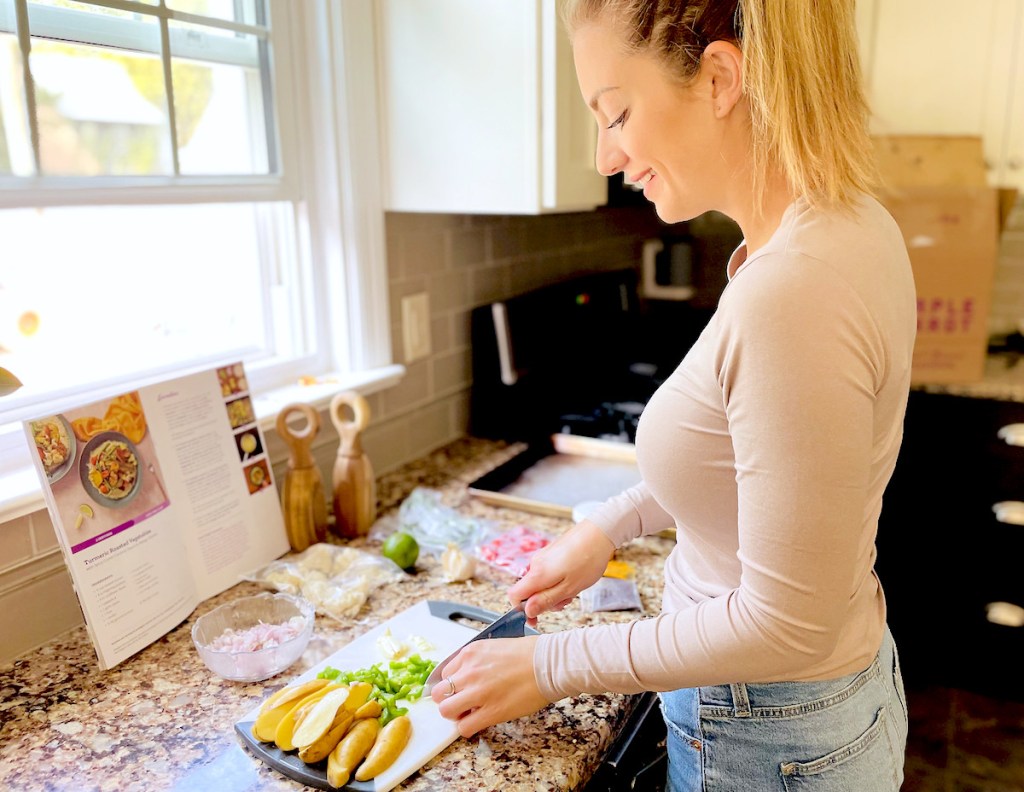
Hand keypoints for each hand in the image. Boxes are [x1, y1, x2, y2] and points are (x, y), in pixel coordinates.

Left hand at [430, 635, 547, 736]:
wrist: (548, 663)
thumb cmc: (529, 654)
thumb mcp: (495, 647)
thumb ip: (477, 661)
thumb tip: (469, 675)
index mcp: (471, 653)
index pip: (445, 673)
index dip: (452, 684)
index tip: (460, 689)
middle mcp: (469, 672)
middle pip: (439, 693)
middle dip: (448, 699)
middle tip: (461, 703)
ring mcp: (478, 692)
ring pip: (446, 711)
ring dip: (455, 714)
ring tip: (468, 714)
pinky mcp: (490, 712)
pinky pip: (464, 727)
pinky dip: (467, 728)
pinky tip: (478, 722)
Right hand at [508, 519, 613, 622]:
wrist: (600, 532)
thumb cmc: (588, 559)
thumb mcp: (569, 588)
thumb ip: (546, 600)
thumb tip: (527, 611)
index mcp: (537, 573)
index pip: (514, 595)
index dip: (522, 610)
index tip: (536, 618)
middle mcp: (536, 564)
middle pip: (529, 591)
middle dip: (544, 601)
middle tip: (566, 601)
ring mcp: (543, 557)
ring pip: (540, 583)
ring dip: (554, 591)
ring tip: (574, 588)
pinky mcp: (552, 553)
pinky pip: (547, 573)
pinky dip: (558, 581)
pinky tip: (574, 578)